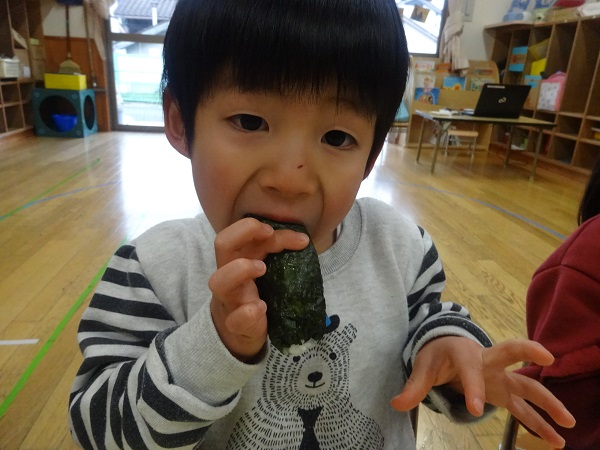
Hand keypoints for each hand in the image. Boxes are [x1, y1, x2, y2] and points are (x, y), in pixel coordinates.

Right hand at [209, 216, 308, 361]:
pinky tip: (261, 307)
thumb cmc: (254, 293)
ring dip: (241, 269)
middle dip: (245, 232)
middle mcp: (228, 275)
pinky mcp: (237, 325)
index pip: (237, 233)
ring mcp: (230, 300)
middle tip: (269, 234)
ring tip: (263, 268)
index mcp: (235, 259)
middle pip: (222, 244)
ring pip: (219, 282)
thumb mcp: (263, 269)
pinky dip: (248, 312)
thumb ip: (276, 253)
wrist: (240, 333)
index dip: (251, 226)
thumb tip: (303, 239)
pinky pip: (235, 319)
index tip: (272, 229)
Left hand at [391, 337, 575, 447]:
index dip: (473, 388)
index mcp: (464, 353)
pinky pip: (524, 407)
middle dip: (528, 354)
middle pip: (511, 354)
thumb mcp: (423, 367)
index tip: (476, 409)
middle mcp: (487, 361)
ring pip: (527, 384)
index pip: (470, 369)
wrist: (446, 346)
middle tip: (548, 358)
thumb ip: (413, 386)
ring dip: (547, 400)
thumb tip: (397, 404)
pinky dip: (539, 422)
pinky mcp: (503, 390)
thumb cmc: (436, 354)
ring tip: (568, 422)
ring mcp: (499, 376)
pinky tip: (556, 440)